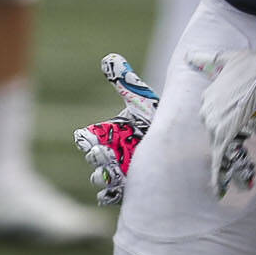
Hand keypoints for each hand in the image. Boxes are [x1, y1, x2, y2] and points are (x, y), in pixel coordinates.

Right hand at [73, 53, 158, 206]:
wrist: (172, 140)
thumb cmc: (150, 118)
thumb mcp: (140, 99)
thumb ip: (125, 80)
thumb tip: (110, 58)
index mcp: (103, 134)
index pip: (83, 138)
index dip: (85, 140)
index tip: (94, 138)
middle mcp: (105, 153)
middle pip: (91, 158)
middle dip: (96, 156)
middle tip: (106, 152)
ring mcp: (114, 171)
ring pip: (98, 178)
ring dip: (101, 176)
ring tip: (114, 172)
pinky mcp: (125, 187)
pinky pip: (109, 196)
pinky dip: (108, 195)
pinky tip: (117, 190)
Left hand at [192, 42, 255, 197]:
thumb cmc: (251, 65)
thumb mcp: (226, 58)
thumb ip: (206, 59)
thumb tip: (187, 55)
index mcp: (208, 97)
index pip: (214, 118)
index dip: (225, 126)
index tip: (232, 134)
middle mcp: (208, 111)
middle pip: (216, 135)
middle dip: (227, 147)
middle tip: (239, 160)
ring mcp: (215, 124)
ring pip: (218, 150)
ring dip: (224, 169)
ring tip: (229, 186)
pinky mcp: (226, 135)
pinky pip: (220, 159)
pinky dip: (218, 176)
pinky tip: (218, 191)